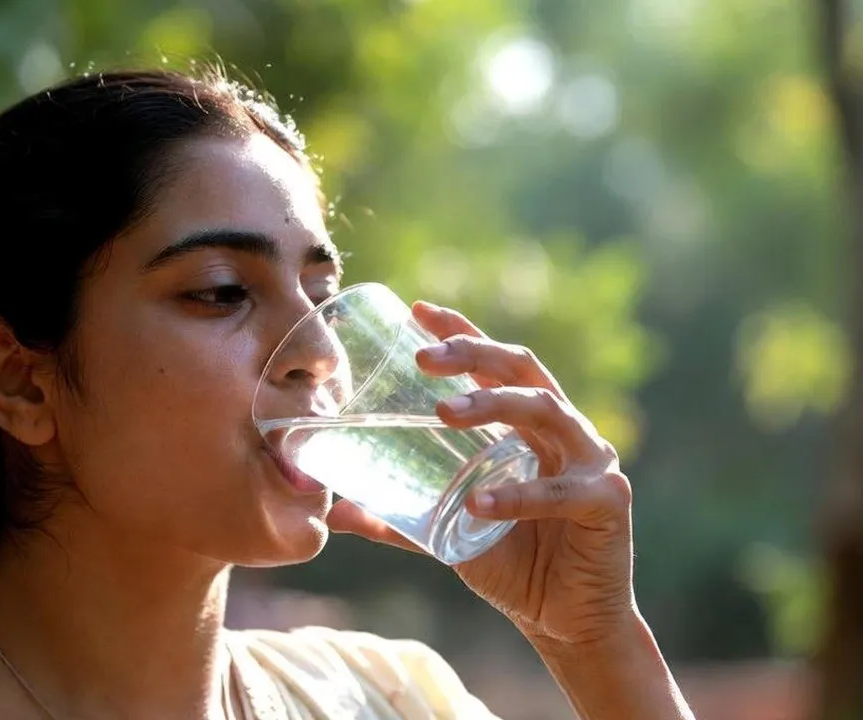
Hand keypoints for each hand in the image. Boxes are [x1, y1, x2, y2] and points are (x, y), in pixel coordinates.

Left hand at [327, 301, 636, 646]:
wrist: (564, 622)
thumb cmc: (511, 564)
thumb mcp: (447, 532)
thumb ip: (399, 517)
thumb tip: (335, 514)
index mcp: (529, 426)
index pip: (497, 364)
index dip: (462, 332)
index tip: (418, 310)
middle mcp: (564, 431)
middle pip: (521, 370)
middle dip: (472, 354)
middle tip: (422, 358)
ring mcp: (592, 461)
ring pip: (544, 411)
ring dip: (492, 406)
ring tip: (443, 413)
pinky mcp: (608, 502)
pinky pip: (561, 492)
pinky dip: (518, 496)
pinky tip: (481, 504)